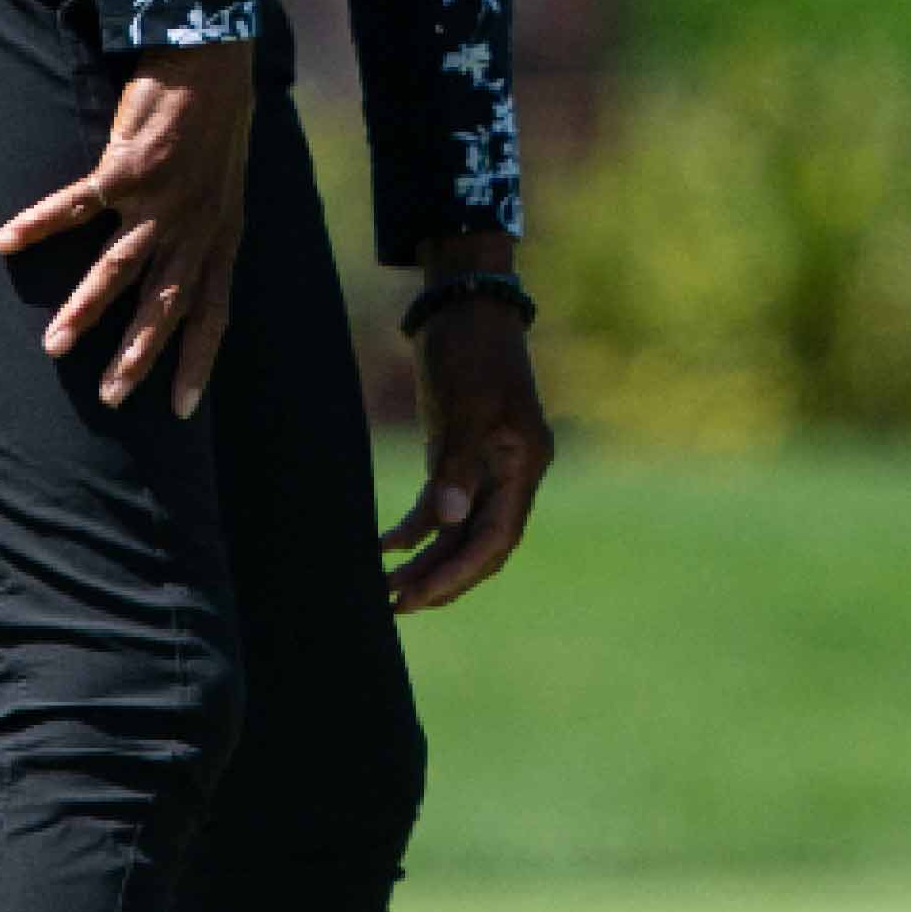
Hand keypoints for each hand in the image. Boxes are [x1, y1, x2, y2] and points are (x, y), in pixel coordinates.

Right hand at [0, 40, 254, 418]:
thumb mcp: (224, 189)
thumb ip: (204, 231)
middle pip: (166, 305)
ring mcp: (162, 200)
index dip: (200, 361)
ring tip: (53, 346)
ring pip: (120, 269)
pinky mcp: (129, 167)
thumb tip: (182, 266)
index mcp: (220, 236)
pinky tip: (5, 241)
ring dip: (85, 310)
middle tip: (111, 399)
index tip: (184, 409)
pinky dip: (39, 223)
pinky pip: (76, 205)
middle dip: (139, 356)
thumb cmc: (214, 125)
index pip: (215, 313)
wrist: (214, 61)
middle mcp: (195, 227)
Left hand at [383, 293, 554, 614]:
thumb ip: (456, 465)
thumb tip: (444, 524)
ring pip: (460, 530)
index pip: (497, 538)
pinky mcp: (462, 454)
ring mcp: (488, 465)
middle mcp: (511, 474)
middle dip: (442, 578)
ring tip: (386, 589)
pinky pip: (444, 505)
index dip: (459, 573)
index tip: (418, 597)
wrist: (464, 305)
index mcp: (524, 465)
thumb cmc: (470, 350)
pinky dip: (418, 528)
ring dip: (427, 560)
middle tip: (395, 606)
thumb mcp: (465, 406)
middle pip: (480, 544)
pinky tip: (388, 546)